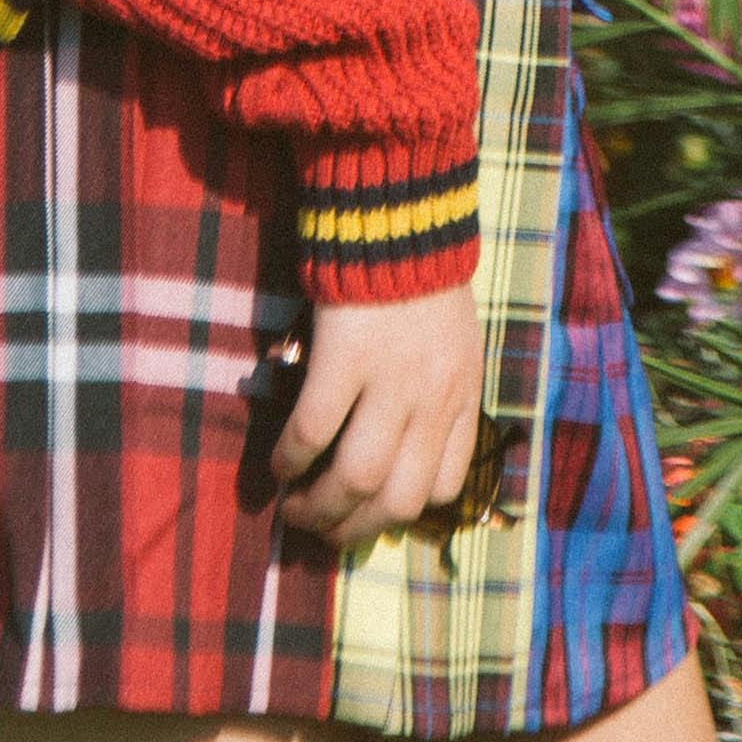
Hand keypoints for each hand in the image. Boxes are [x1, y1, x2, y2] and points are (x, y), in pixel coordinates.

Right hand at [265, 280, 486, 547]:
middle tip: (323, 532)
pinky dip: (292, 460)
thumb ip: (438, 390)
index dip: (406, 512)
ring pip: (356, 480)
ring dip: (319, 509)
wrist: (401, 209)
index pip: (447, 485)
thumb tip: (401, 443)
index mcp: (463, 394)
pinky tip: (278, 465)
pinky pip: (313, 432)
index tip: (373, 513)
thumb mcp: (455, 339)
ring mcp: (391, 382)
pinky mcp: (344, 360)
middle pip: (400, 500)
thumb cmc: (422, 272)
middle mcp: (433, 398)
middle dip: (357, 530)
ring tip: (294, 510)